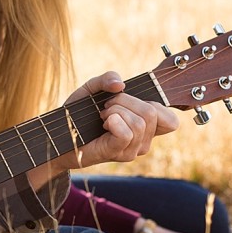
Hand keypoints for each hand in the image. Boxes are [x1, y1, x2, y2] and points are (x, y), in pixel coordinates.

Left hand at [61, 72, 178, 170]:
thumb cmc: (79, 115)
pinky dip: (114, 122)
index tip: (132, 100)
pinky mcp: (118, 153)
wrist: (60, 135)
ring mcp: (132, 150)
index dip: (159, 105)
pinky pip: (126, 134)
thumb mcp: (92, 89)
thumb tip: (120, 84)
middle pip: (152, 113)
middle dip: (125, 101)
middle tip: (106, 106)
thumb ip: (107, 78)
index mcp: (145, 126)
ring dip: (116, 111)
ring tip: (102, 116)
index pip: (171, 121)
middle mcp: (143, 140)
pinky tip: (103, 123)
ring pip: (140, 122)